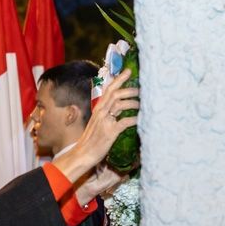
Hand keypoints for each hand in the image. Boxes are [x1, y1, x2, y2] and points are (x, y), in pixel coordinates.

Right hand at [52, 69, 138, 197]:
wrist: (83, 154)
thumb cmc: (91, 140)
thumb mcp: (97, 123)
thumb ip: (108, 114)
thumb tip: (121, 108)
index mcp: (98, 109)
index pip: (109, 89)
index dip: (119, 79)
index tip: (129, 71)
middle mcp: (101, 113)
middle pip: (115, 94)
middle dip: (130, 89)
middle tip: (140, 90)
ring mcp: (105, 122)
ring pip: (120, 104)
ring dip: (133, 102)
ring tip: (141, 104)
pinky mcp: (110, 133)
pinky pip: (125, 122)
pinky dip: (134, 119)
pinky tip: (140, 119)